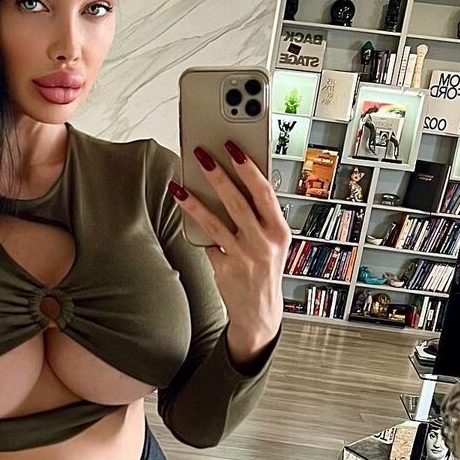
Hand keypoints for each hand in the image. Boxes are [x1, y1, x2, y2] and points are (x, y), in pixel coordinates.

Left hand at [170, 141, 289, 358]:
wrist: (260, 311)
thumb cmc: (265, 269)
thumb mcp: (273, 242)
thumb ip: (260, 216)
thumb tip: (236, 182)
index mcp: (280, 230)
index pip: (264, 192)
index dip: (248, 167)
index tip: (234, 148)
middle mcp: (264, 242)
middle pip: (237, 202)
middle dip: (218, 175)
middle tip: (201, 155)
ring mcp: (243, 256)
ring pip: (215, 221)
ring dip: (195, 201)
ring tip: (179, 186)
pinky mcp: (225, 268)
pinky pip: (206, 242)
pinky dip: (196, 229)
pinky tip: (184, 215)